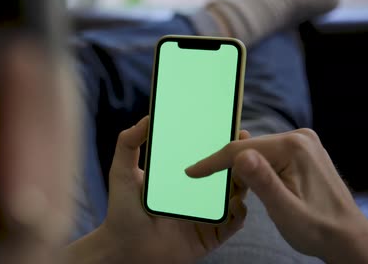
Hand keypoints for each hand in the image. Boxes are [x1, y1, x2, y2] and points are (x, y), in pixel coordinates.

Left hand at [97, 116, 246, 263]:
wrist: (124, 248)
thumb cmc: (121, 210)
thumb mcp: (121, 172)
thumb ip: (128, 143)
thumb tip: (147, 118)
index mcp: (181, 176)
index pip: (206, 155)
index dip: (219, 142)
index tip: (230, 125)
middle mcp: (197, 193)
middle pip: (226, 173)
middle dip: (240, 159)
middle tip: (245, 144)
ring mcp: (206, 213)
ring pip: (235, 194)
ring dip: (244, 182)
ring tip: (246, 170)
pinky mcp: (211, 235)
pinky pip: (233, 223)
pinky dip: (239, 212)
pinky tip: (236, 202)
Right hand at [186, 128, 367, 261]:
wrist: (347, 238)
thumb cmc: (318, 229)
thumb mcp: (285, 210)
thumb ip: (264, 182)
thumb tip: (241, 156)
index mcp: (294, 147)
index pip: (242, 150)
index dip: (213, 162)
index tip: (191, 172)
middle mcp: (300, 138)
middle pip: (249, 147)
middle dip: (227, 165)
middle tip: (204, 181)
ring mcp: (303, 143)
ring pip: (257, 151)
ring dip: (240, 167)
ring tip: (227, 185)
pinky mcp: (302, 151)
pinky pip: (268, 154)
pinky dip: (254, 168)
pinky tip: (249, 181)